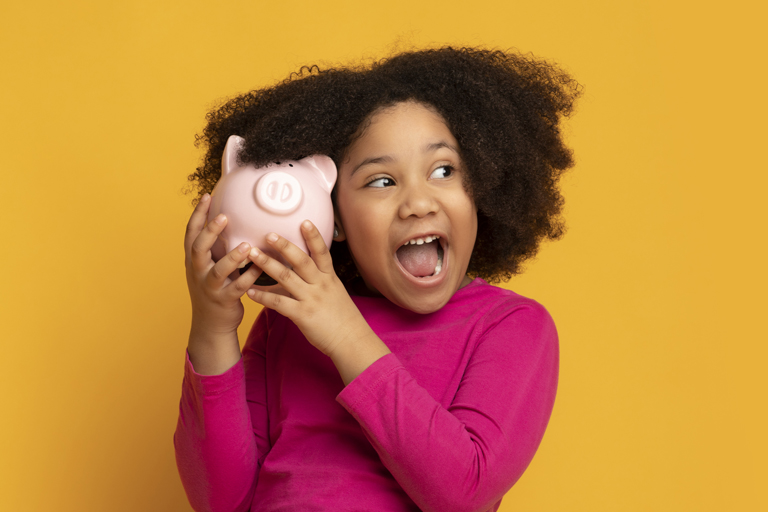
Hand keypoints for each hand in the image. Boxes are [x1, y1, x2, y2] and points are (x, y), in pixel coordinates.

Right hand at [184, 195, 263, 371]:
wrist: (211, 323)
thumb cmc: (214, 287)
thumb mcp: (208, 265)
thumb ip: (216, 246)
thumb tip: (229, 218)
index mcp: (194, 260)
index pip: (191, 233)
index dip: (197, 215)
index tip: (207, 195)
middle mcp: (198, 272)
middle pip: (198, 249)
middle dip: (210, 232)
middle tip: (224, 216)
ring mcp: (209, 287)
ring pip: (218, 271)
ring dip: (232, 258)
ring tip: (246, 246)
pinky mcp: (223, 301)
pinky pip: (237, 289)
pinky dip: (248, 278)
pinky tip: (260, 269)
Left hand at [246, 221, 371, 356]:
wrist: (351, 340)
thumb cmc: (341, 318)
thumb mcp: (333, 293)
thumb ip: (316, 282)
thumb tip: (297, 274)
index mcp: (329, 278)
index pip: (321, 252)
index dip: (313, 236)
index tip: (304, 221)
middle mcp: (320, 285)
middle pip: (301, 260)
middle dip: (284, 245)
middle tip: (268, 233)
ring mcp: (311, 299)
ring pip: (286, 277)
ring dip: (267, 264)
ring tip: (252, 254)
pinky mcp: (302, 314)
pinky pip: (278, 302)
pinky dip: (262, 296)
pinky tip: (249, 291)